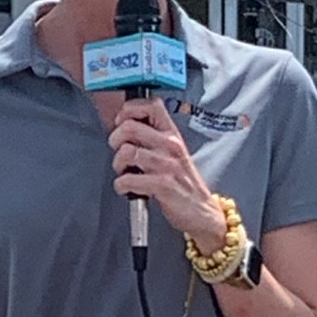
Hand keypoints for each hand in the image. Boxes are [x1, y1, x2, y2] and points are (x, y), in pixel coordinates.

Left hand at [108, 98, 227, 252]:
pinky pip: (127, 179)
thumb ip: (153, 138)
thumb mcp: (173, 152)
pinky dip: (121, 185)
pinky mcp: (162, 185)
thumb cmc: (183, 183)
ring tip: (124, 172)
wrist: (201, 211)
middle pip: (129, 127)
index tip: (122, 123)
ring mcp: (166, 165)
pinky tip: (127, 188)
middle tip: (120, 152)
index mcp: (172, 134)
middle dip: (115, 140)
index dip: (129, 110)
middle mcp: (170, 145)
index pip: (150, 105)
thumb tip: (124, 128)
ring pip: (125, 152)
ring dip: (117, 165)